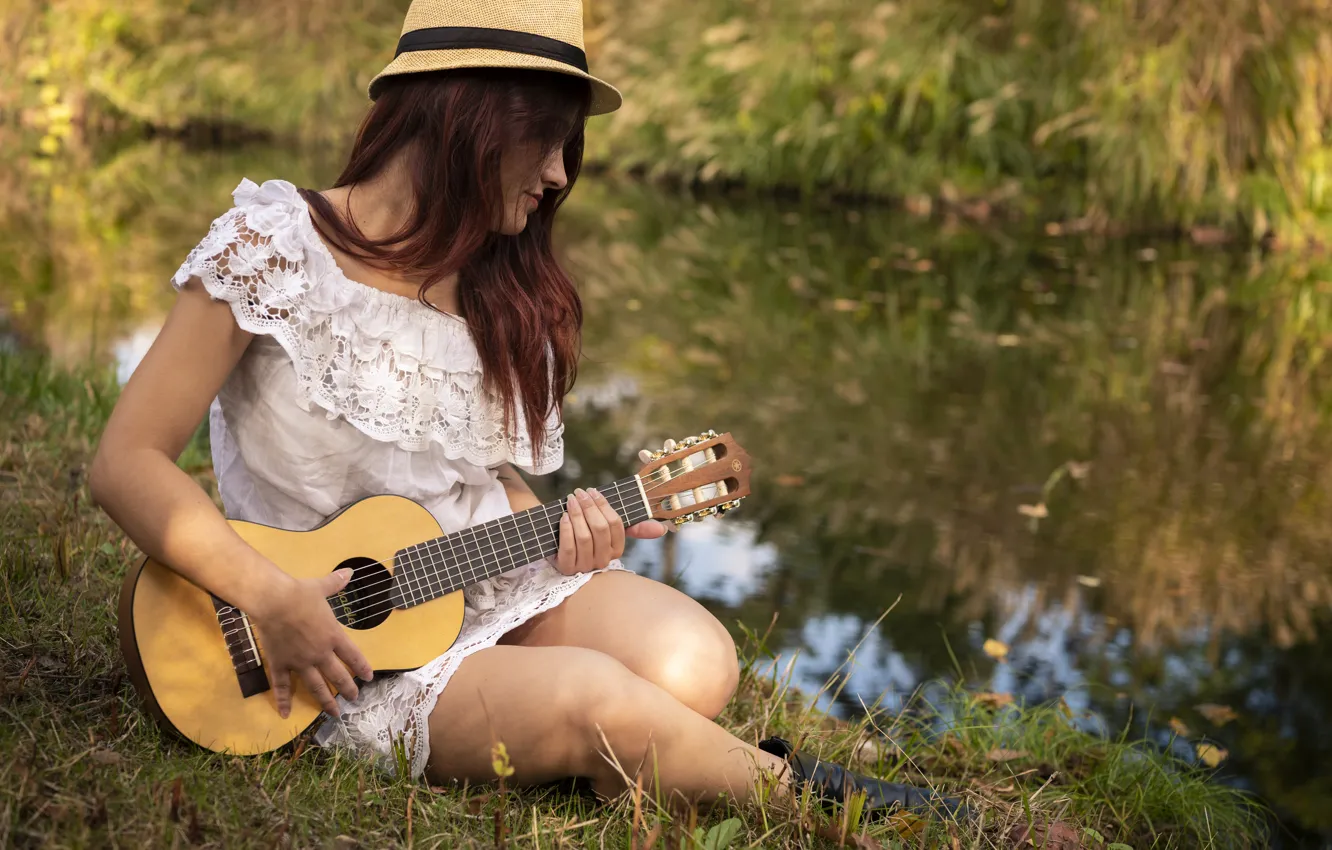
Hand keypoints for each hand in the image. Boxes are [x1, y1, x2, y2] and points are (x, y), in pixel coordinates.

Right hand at [248, 568, 373, 718]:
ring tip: (335, 713)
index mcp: (333, 636)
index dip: (362, 668)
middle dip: (348, 689)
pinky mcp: (281, 664)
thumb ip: (336, 583)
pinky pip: (283, 686)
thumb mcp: (321, 587)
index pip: (353, 656)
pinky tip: (286, 714)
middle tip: (354, 699)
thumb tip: (349, 571)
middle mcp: (320, 653)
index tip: (368, 678)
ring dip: (326, 702)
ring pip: (316, 687)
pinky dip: (284, 701)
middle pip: (338, 677)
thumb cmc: (300, 593)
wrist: (273, 601)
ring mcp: (300, 662)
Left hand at [555, 487, 666, 574]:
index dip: (604, 506)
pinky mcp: (566, 568)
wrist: (559, 548)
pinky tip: (563, 516)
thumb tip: (663, 529)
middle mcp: (602, 561)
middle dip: (589, 507)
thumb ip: (633, 527)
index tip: (593, 491)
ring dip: (577, 515)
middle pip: (600, 530)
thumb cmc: (587, 533)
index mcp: (616, 550)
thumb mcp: (608, 529)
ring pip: (584, 538)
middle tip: (579, 493)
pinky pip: (568, 547)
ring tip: (571, 501)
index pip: (615, 525)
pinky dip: (566, 529)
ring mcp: (584, 567)